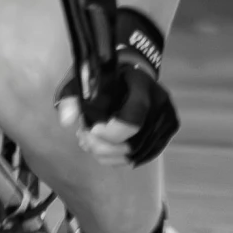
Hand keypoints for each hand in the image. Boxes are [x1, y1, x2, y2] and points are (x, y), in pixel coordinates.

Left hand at [56, 7, 177, 167]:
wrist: (133, 72)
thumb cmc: (108, 75)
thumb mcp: (86, 76)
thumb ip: (73, 95)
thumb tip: (66, 120)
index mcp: (144, 87)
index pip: (133, 120)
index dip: (110, 132)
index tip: (91, 128)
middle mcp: (161, 107)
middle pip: (133, 144)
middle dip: (102, 146)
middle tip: (82, 137)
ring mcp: (166, 124)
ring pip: (135, 156)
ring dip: (106, 154)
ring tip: (88, 143)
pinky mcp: (164, 137)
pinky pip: (139, 158)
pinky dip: (116, 159)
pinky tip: (100, 149)